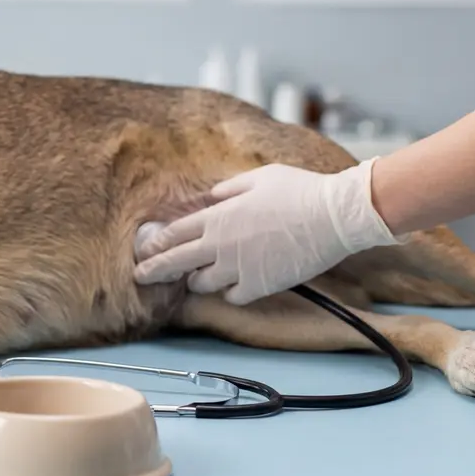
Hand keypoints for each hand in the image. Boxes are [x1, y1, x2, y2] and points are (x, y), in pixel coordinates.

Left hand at [133, 160, 403, 304]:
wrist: (334, 215)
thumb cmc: (299, 190)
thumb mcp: (257, 178)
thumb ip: (227, 190)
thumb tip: (209, 198)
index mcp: (218, 216)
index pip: (174, 233)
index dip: (155, 244)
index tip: (143, 250)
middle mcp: (221, 244)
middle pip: (175, 262)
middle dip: (153, 270)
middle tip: (140, 276)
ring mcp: (238, 268)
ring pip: (201, 283)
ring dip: (197, 280)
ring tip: (196, 277)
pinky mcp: (259, 286)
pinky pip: (232, 296)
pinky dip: (229, 293)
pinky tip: (232, 286)